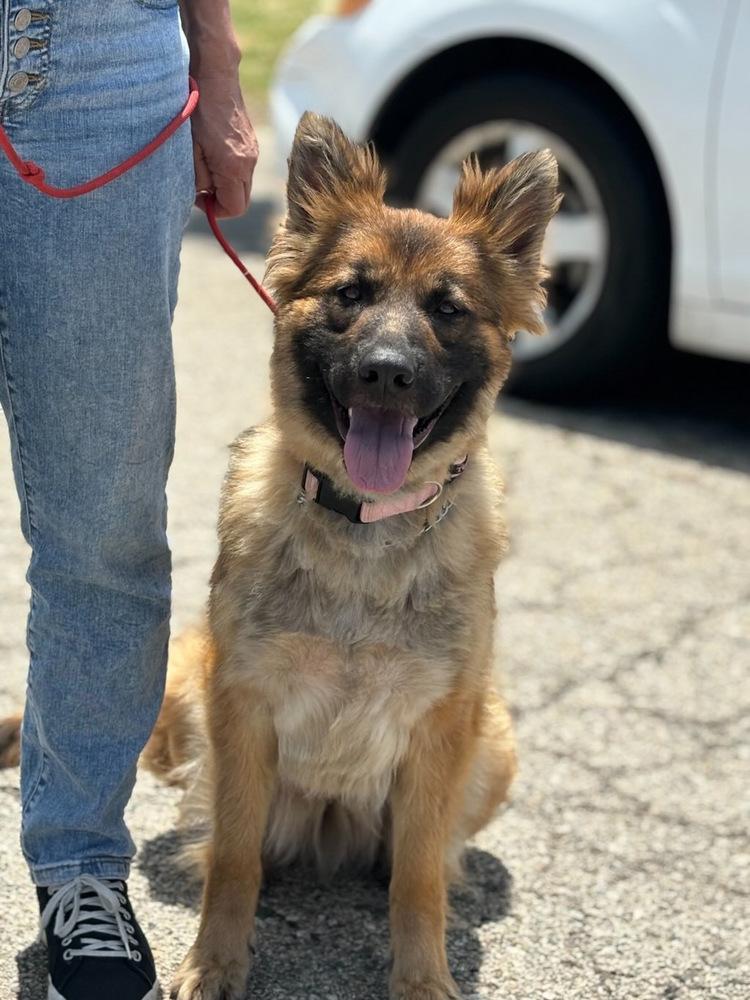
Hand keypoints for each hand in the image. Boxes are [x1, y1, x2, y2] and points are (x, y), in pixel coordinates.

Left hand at [191, 74, 258, 218]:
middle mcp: (249, 162)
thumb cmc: (197, 109)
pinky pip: (243, 169)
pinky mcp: (251, 142)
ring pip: (242, 184)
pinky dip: (229, 171)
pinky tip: (212, 154)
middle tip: (200, 187)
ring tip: (204, 167)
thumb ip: (197, 178)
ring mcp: (253, 152)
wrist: (215, 74)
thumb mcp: (189, 149)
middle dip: (221, 199)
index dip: (215, 210)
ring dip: (224, 184)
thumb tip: (202, 194)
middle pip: (241, 199)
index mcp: (234, 167)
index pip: (234, 208)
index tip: (198, 197)